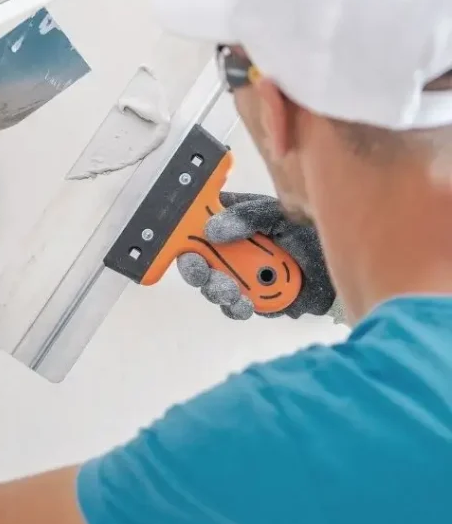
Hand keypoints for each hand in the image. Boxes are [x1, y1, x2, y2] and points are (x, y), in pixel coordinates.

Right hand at [176, 192, 336, 320]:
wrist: (341, 268)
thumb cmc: (310, 233)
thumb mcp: (278, 215)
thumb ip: (248, 217)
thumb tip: (212, 230)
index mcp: (232, 222)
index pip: (196, 225)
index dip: (183, 235)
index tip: (184, 246)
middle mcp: (230, 249)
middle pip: (198, 261)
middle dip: (197, 271)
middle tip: (203, 275)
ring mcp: (240, 276)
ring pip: (213, 286)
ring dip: (217, 290)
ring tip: (231, 292)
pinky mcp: (254, 300)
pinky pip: (235, 307)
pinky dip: (237, 307)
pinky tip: (245, 305)